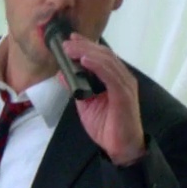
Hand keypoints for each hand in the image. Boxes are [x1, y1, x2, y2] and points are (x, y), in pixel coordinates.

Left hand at [64, 36, 146, 165]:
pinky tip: (84, 60)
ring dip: (87, 52)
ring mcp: (124, 85)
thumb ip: (76, 88)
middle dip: (84, 46)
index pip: (101, 56)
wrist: (121, 147)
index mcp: (115, 79)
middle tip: (66, 42)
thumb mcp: (85, 104)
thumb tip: (62, 74)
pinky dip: (97, 65)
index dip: (86, 45)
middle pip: (104, 55)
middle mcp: (122, 78)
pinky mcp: (124, 95)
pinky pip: (110, 75)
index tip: (70, 39)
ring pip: (106, 61)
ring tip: (70, 48)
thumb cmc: (106, 126)